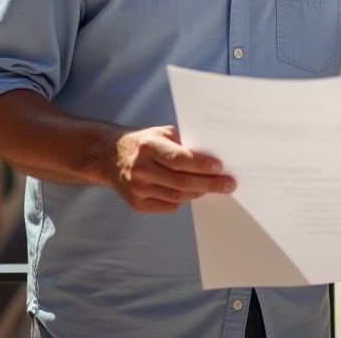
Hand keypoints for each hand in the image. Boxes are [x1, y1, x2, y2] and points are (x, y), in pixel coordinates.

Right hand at [110, 126, 235, 213]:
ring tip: (214, 187)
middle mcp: (140, 169)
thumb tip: (212, 156)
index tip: (220, 167)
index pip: (179, 159)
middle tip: (229, 184)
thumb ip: (183, 144)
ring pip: (177, 196)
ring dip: (199, 192)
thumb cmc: (144, 143)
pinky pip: (169, 205)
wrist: (111, 158)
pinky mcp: (137, 204)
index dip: (201, 165)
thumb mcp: (161, 134)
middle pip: (181, 181)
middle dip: (209, 183)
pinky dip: (184, 200)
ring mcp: (137, 189)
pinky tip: (193, 193)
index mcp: (148, 147)